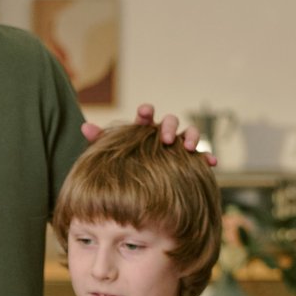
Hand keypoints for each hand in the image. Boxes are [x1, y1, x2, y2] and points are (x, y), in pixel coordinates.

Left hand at [81, 104, 214, 164]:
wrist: (139, 184)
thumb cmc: (124, 162)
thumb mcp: (112, 151)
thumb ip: (100, 139)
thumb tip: (84, 126)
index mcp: (143, 129)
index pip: (145, 115)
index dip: (145, 111)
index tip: (144, 111)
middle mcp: (162, 133)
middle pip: (169, 121)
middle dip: (168, 126)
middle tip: (164, 139)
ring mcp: (177, 144)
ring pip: (189, 133)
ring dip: (190, 136)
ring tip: (188, 148)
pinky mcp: (190, 158)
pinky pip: (202, 154)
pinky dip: (207, 155)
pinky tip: (211, 162)